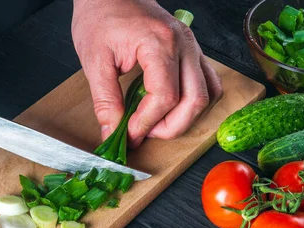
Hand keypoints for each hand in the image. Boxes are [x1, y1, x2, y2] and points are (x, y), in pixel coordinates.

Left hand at [72, 0, 221, 147]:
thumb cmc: (102, 15)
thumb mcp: (94, 60)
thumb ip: (105, 100)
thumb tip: (112, 131)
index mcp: (160, 43)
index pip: (165, 97)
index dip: (147, 123)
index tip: (129, 134)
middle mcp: (184, 45)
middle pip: (195, 100)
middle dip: (169, 127)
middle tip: (143, 132)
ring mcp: (192, 47)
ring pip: (208, 95)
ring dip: (185, 118)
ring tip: (156, 122)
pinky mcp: (192, 51)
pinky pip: (209, 83)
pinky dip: (195, 102)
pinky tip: (172, 107)